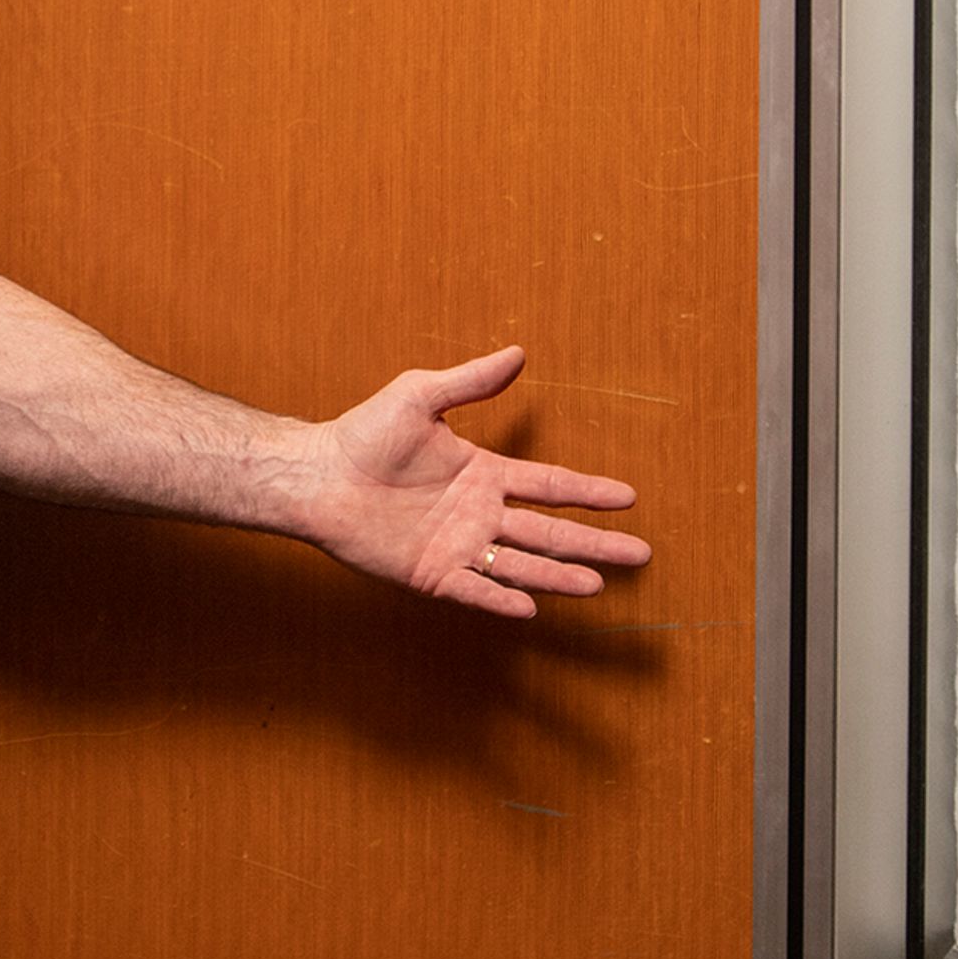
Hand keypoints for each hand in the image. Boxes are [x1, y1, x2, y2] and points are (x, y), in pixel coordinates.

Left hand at [307, 346, 651, 617]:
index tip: (629, 497)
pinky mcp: (430, 573)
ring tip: (598, 584)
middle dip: (595, 543)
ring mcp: (458, 546)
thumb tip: (519, 352)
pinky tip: (532, 607)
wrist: (317, 476)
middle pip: (550, 531)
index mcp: (484, 474)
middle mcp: (479, 514)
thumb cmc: (363, 434)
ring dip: (559, 574)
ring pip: (522, 564)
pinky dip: (501, 599)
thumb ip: (472, 381)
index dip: (590, 492)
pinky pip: (473, 590)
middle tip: (640, 554)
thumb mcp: (421, 395)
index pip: (550, 486)